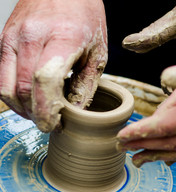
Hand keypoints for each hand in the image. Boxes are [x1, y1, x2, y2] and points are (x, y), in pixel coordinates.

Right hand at [0, 0, 106, 131]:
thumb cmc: (84, 14)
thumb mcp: (98, 50)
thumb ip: (87, 82)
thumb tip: (77, 111)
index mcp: (62, 38)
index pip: (45, 80)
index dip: (46, 109)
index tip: (53, 124)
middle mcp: (32, 36)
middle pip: (23, 88)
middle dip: (35, 114)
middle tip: (49, 123)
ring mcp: (13, 37)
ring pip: (6, 86)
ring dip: (21, 108)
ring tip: (38, 114)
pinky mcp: (3, 39)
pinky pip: (1, 75)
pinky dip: (12, 93)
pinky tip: (27, 98)